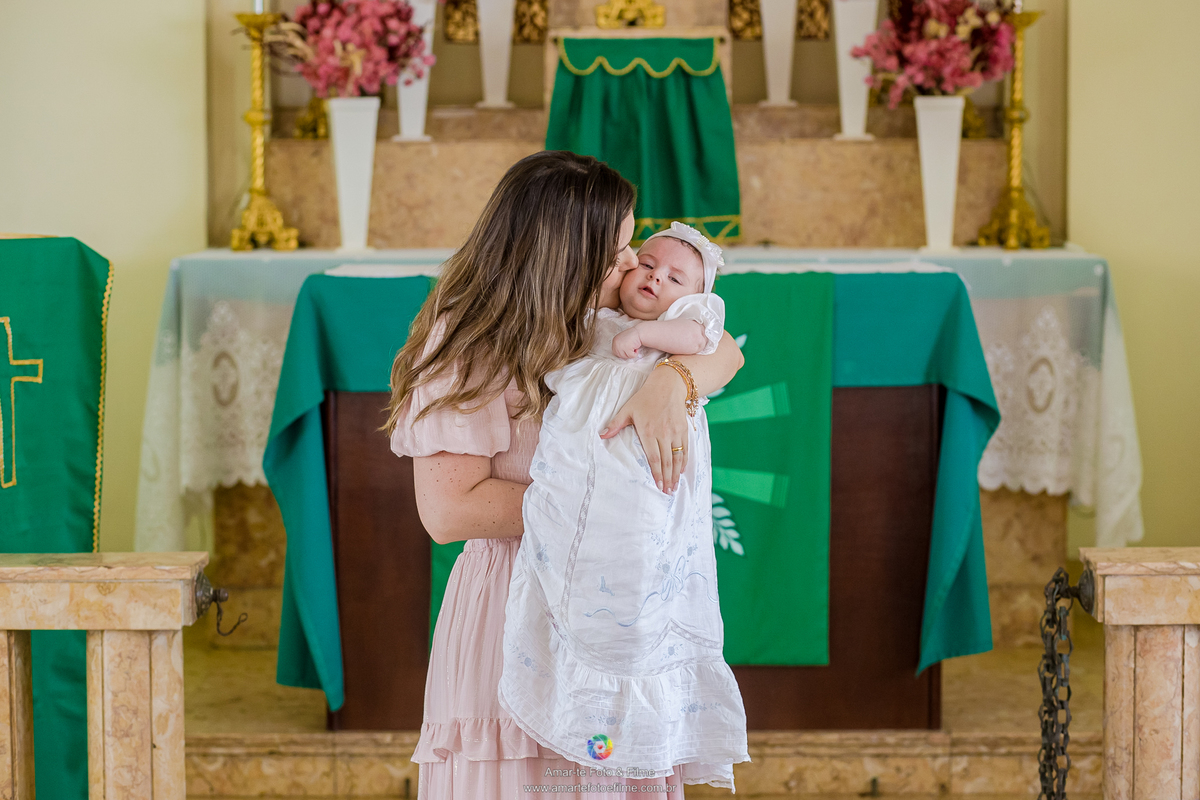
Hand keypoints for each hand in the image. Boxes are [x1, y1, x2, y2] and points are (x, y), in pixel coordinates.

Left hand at [599, 366, 688, 492]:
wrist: (668, 385)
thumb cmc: (645, 398)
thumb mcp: (628, 409)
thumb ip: (615, 424)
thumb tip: (601, 435)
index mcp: (648, 431)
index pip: (654, 457)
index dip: (657, 473)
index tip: (658, 485)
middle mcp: (663, 433)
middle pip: (667, 461)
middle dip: (667, 478)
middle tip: (668, 492)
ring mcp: (675, 432)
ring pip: (677, 457)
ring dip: (676, 474)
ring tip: (675, 486)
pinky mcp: (684, 429)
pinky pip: (685, 449)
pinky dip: (684, 461)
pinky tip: (682, 471)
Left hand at [612, 327, 642, 359]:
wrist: (639, 332)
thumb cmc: (632, 336)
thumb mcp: (622, 339)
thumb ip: (619, 345)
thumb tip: (620, 354)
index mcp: (614, 341)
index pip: (615, 352)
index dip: (622, 352)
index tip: (627, 349)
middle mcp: (616, 343)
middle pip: (620, 355)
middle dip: (627, 353)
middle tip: (631, 347)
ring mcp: (621, 346)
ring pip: (625, 356)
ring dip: (631, 353)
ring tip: (633, 346)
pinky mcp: (627, 348)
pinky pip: (631, 356)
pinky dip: (635, 354)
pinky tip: (636, 348)